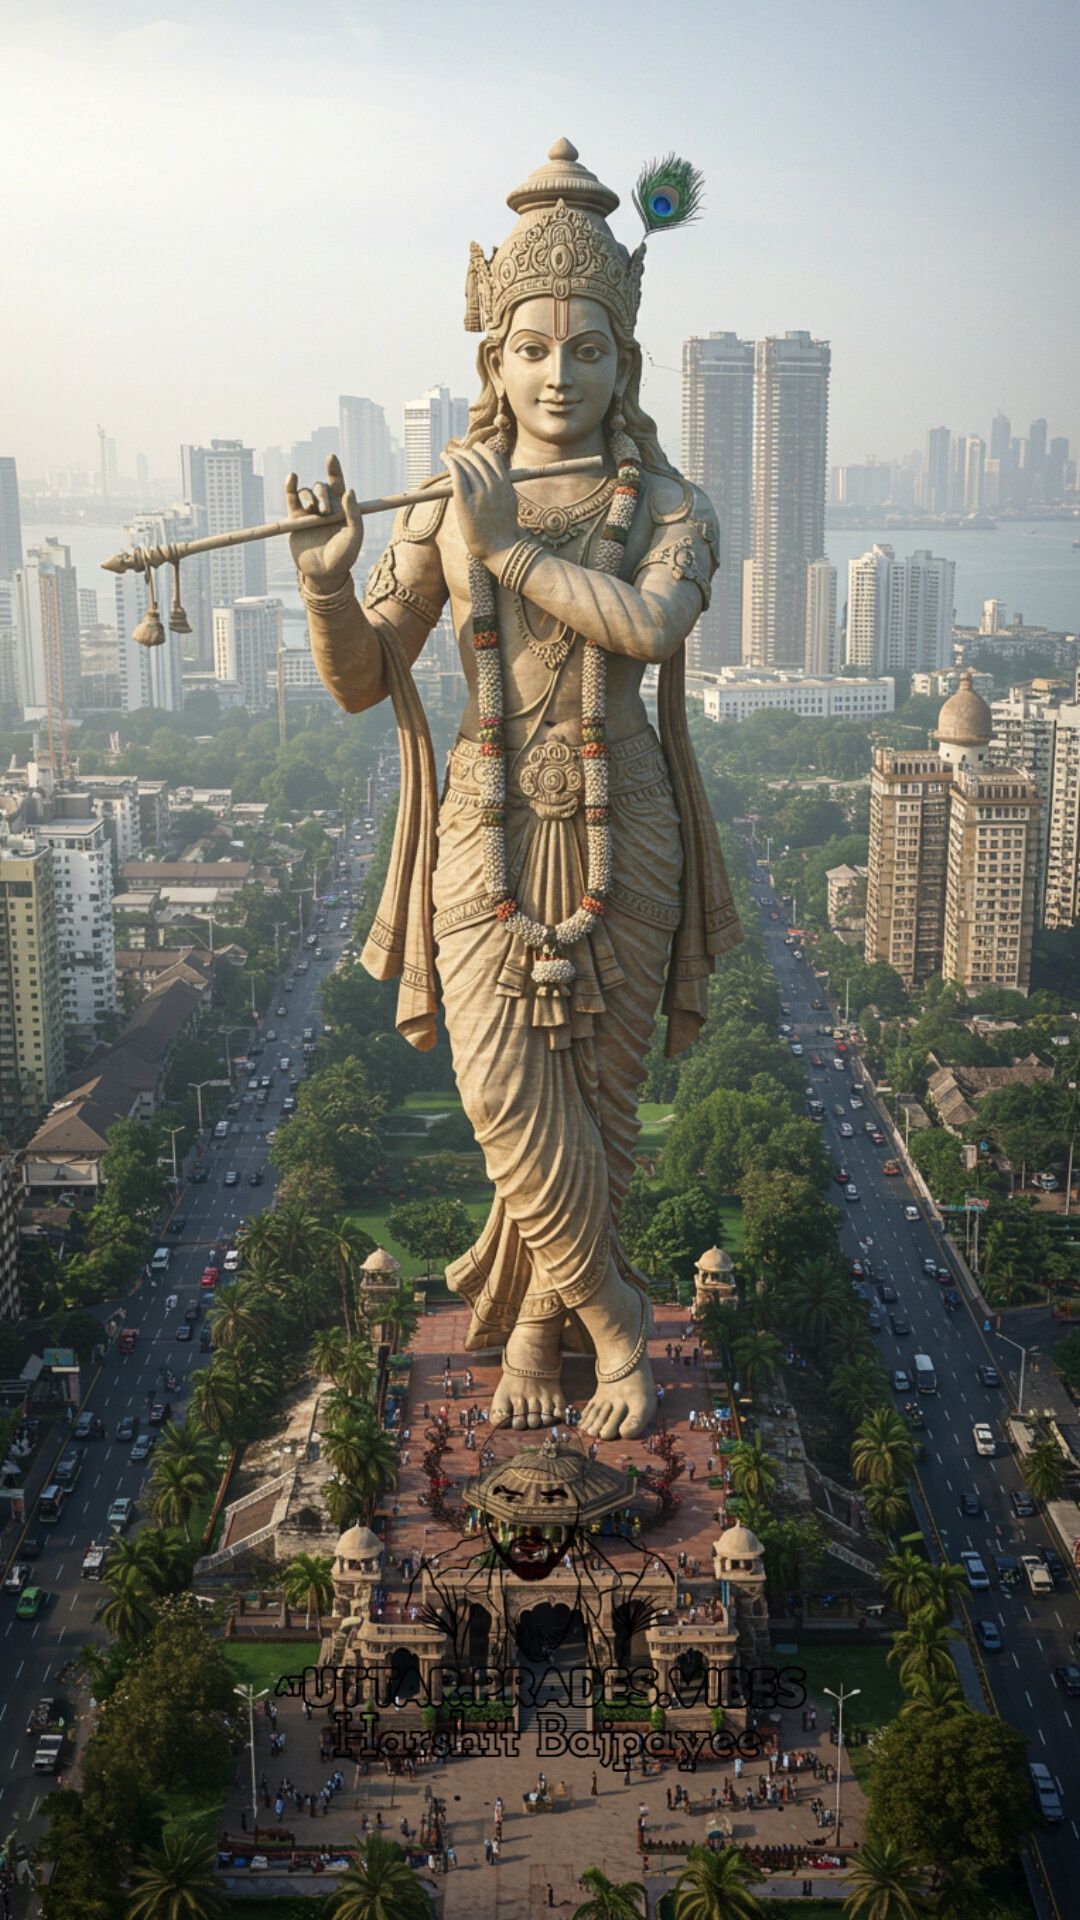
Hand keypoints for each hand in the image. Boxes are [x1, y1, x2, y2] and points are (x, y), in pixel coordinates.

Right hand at [287, 454, 362, 591]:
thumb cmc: (343, 557)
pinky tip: (291, 478)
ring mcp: (310, 513)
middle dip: (322, 495)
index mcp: (342, 509)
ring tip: (311, 511)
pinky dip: (290, 487)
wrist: (324, 574)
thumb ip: (353, 513)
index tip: (330, 458)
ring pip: (306, 493)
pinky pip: (291, 499)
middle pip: (321, 488)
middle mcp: (326, 508)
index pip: (338, 484)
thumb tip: (349, 490)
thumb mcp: (354, 535)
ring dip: (309, 497)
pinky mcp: (295, 520)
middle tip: (324, 512)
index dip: (334, 470)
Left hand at [444, 442, 519, 564]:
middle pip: (478, 459)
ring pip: (466, 465)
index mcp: (505, 484)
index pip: (493, 458)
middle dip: (465, 453)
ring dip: (455, 456)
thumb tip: (492, 478)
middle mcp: (494, 485)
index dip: (481, 450)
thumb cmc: (503, 531)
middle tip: (456, 453)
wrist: (501, 549)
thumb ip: (502, 488)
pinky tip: (445, 459)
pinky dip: (450, 463)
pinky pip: (457, 475)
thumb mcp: (509, 503)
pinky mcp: (465, 501)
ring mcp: (480, 493)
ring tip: (446, 455)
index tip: (473, 449)